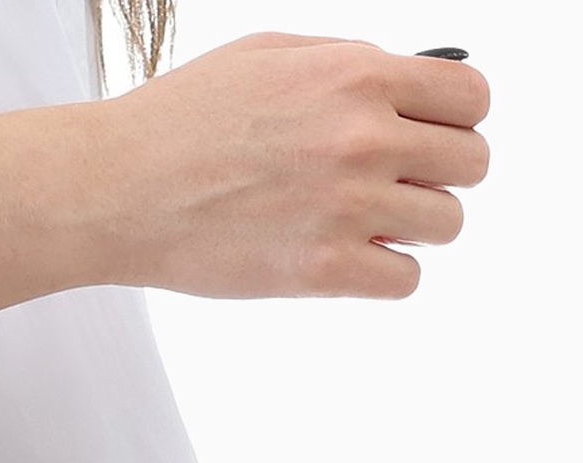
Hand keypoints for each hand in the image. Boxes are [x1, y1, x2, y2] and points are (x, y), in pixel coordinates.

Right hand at [94, 32, 490, 299]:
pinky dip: (386, 273)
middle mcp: (362, 139)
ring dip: (416, 227)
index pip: (470, 97)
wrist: (117, 189)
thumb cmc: (179, 122)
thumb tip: (403, 86)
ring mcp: (346, 208)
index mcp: (357, 75)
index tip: (436, 134)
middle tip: (404, 183)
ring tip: (370, 224)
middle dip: (442, 172)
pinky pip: (405, 280)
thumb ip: (347, 65)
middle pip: (470, 163)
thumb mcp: (271, 56)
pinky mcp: (320, 271)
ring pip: (445, 225)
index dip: (458, 117)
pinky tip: (352, 259)